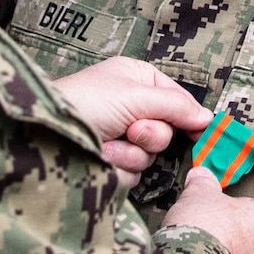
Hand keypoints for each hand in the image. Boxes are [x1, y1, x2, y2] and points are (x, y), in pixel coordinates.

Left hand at [53, 57, 211, 186]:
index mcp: (137, 80)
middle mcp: (131, 106)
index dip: (189, 116)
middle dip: (148, 135)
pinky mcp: (111, 162)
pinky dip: (118, 167)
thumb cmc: (85, 101)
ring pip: (149, 155)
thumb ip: (174, 105)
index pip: (177, 99)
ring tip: (106, 142)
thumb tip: (207, 117)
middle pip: (166, 131)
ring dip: (129, 152)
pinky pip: (133, 174)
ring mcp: (120, 135)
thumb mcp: (134, 95)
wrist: (46, 132)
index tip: (203, 133)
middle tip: (130, 129)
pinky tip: (99, 156)